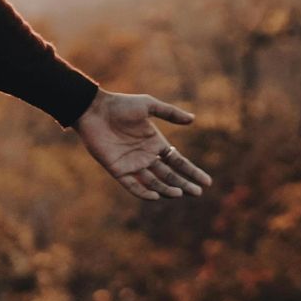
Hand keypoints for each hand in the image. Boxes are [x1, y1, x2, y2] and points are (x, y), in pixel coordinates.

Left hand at [72, 89, 213, 201]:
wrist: (94, 110)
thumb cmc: (120, 105)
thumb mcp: (148, 106)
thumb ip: (170, 113)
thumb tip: (193, 118)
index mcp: (155, 143)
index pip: (178, 162)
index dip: (192, 172)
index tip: (206, 182)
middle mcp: (146, 156)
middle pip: (170, 176)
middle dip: (184, 185)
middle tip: (197, 193)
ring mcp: (132, 164)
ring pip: (154, 182)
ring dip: (167, 190)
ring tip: (179, 193)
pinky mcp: (118, 169)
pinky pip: (133, 185)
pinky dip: (144, 192)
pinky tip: (156, 196)